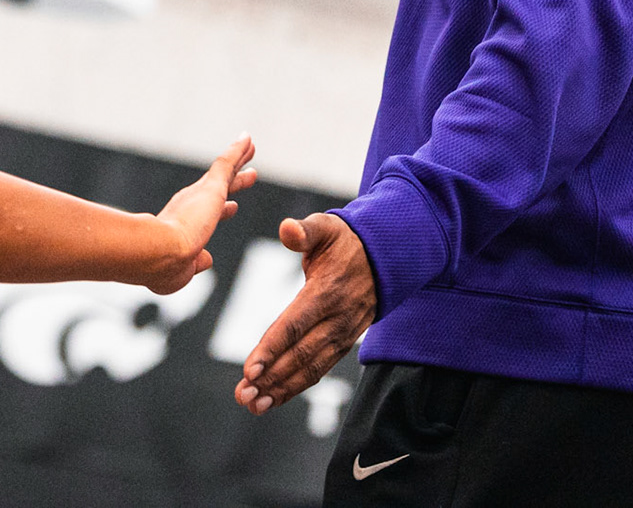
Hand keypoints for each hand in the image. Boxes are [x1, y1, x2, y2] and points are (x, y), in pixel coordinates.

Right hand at [148, 136, 257, 294]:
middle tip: (248, 173)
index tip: (233, 207)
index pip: (205, 215)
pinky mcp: (211, 188)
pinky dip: (238, 150)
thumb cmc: (163, 268)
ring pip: (225, 171)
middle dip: (233, 180)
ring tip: (251, 145)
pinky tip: (248, 139)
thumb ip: (195, 264)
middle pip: (217, 188)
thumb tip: (207, 259)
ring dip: (239, 159)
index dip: (222, 211)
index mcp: (180, 226)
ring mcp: (199, 194)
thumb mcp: (182, 271)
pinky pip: (227, 163)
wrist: (156, 252)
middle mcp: (188, 205)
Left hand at [234, 213, 375, 413]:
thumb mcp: (327, 227)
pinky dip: (296, 386)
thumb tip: (286, 229)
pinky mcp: (344, 343)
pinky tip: (273, 398)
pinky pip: (320, 369)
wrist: (387, 257)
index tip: (250, 369)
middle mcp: (337, 319)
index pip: (295, 325)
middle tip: (244, 395)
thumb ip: (305, 231)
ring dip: (282, 389)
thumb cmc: (347, 241)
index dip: (272, 348)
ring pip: (311, 368)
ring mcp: (343, 334)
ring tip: (253, 404)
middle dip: (272, 378)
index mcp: (327, 292)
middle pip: (301, 354)